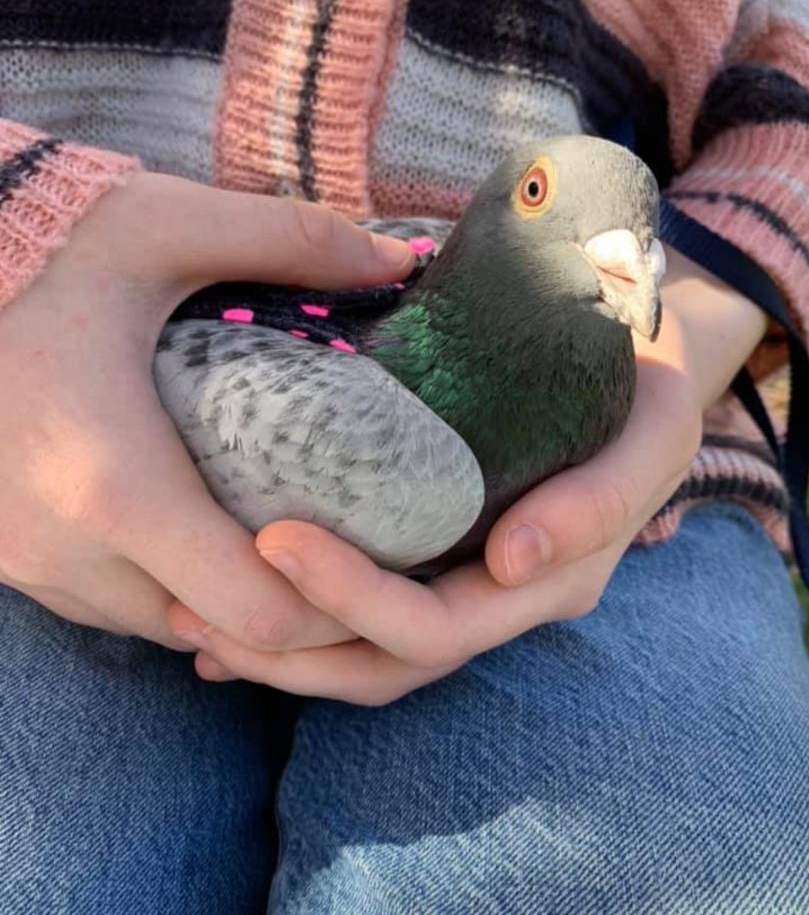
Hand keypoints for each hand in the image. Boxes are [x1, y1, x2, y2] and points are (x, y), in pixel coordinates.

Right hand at [0, 170, 414, 647]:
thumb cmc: (38, 241)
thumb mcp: (168, 225)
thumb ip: (296, 242)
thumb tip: (402, 263)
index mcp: (117, 482)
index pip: (257, 613)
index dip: (331, 601)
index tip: (367, 548)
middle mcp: (66, 547)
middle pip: (215, 634)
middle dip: (286, 606)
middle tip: (333, 544)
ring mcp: (25, 561)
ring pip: (157, 625)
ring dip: (219, 600)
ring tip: (266, 533)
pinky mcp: (1, 552)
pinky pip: (104, 604)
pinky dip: (161, 587)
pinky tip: (184, 526)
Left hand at [171, 247, 766, 700]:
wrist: (639, 380)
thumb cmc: (645, 396)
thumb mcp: (654, 435)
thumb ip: (601, 502)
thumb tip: (513, 562)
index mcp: (548, 583)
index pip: (438, 626)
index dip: (354, 600)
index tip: (275, 542)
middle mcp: (498, 603)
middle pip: (385, 662)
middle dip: (290, 643)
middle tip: (194, 604)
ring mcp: (465, 586)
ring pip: (364, 657)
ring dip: (278, 652)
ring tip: (191, 623)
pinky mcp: (436, 559)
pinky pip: (362, 616)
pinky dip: (295, 624)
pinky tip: (230, 610)